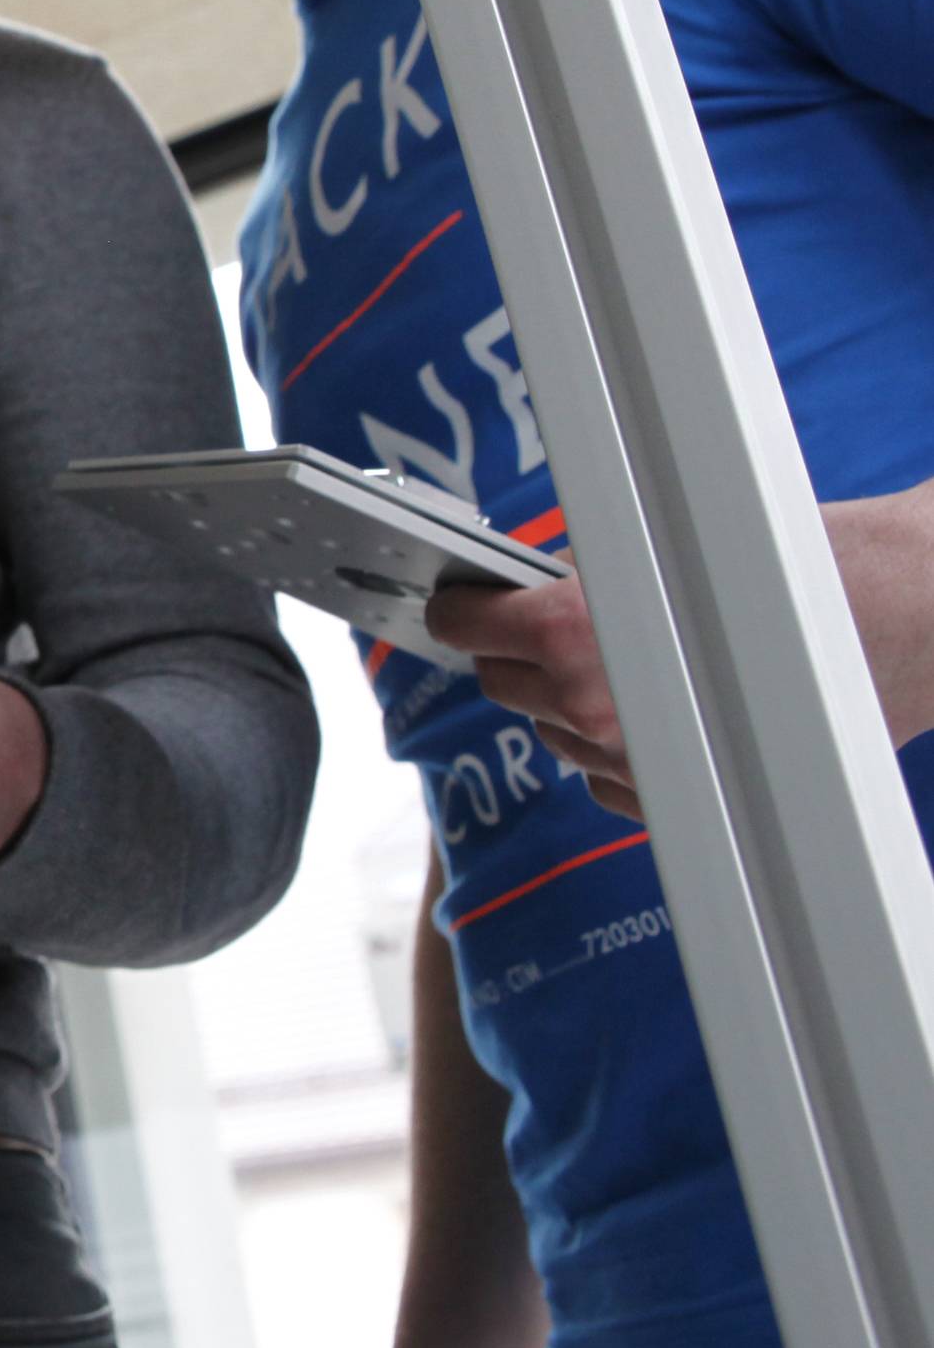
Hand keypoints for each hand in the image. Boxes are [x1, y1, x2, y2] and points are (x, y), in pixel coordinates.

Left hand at [430, 478, 933, 824]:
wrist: (906, 621)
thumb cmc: (802, 569)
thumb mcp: (662, 543)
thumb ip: (580, 574)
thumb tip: (525, 589)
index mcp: (576, 633)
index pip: (467, 626)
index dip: (461, 610)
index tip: (458, 603)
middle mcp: (595, 706)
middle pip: (501, 684)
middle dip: (517, 652)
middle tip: (550, 623)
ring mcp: (633, 764)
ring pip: (551, 733)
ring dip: (568, 701)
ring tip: (631, 662)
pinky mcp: (676, 804)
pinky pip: (604, 780)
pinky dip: (615, 748)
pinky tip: (659, 711)